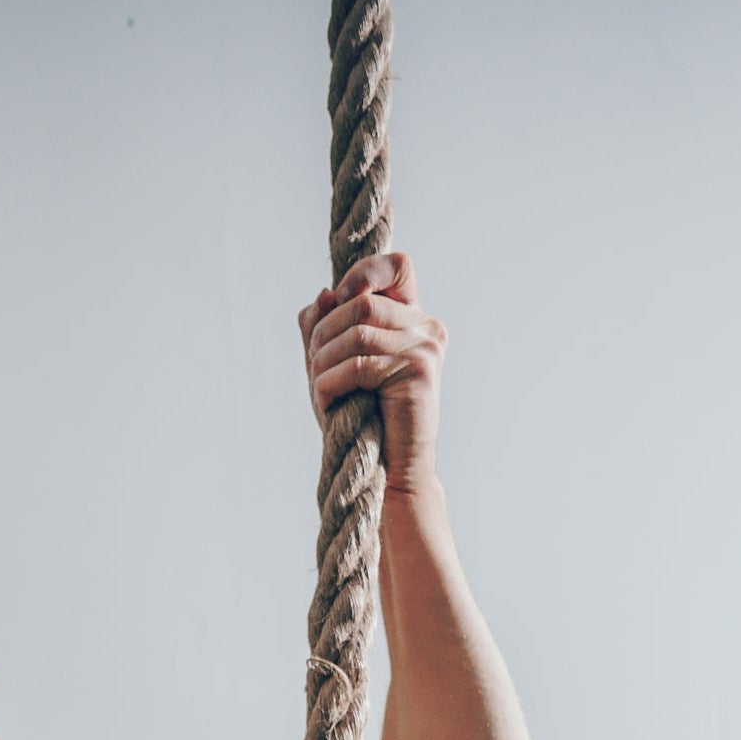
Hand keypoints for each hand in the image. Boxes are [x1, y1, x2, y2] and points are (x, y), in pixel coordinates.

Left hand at [300, 252, 445, 491]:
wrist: (391, 473)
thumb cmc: (363, 421)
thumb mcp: (336, 364)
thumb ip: (326, 325)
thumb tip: (323, 294)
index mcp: (413, 319)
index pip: (397, 265)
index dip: (362, 273)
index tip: (337, 303)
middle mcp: (426, 327)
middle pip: (361, 300)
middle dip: (324, 331)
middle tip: (314, 365)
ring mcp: (426, 347)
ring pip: (357, 329)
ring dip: (323, 359)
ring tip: (318, 386)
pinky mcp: (419, 372)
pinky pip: (359, 363)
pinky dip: (330, 383)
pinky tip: (327, 403)